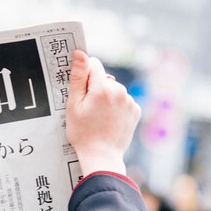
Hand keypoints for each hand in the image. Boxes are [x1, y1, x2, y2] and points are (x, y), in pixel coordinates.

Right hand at [65, 50, 139, 177]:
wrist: (102, 156)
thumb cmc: (83, 133)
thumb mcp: (74, 105)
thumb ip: (79, 77)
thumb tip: (80, 53)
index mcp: (102, 87)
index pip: (93, 64)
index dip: (84, 75)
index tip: (80, 90)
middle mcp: (119, 90)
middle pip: (104, 78)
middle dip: (95, 88)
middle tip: (88, 110)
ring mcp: (130, 101)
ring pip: (114, 89)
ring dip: (107, 97)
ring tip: (99, 117)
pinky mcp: (136, 110)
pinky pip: (123, 100)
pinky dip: (117, 107)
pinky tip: (109, 120)